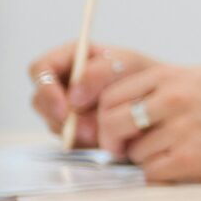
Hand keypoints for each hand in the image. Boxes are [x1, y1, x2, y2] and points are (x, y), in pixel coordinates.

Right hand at [26, 41, 153, 135]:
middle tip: (88, 129)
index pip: (40, 69)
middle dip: (60, 118)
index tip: (65, 108)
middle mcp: (63, 84)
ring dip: (77, 131)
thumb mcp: (127, 63)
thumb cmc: (144, 75)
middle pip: (40, 101)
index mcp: (71, 58)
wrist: (160, 102)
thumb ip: (99, 72)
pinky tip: (106, 139)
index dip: (46, 88)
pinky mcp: (75, 130)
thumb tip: (73, 98)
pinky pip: (69, 140)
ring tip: (106, 132)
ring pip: (54, 123)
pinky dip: (86, 142)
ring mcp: (67, 108)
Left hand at [92, 63, 200, 180]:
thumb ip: (156, 89)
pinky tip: (179, 165)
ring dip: (143, 158)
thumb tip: (109, 108)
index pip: (111, 95)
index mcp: (172, 77)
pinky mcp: (190, 159)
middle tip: (121, 148)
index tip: (111, 127)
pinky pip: (150, 172)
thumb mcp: (196, 82)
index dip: (103, 115)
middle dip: (111, 140)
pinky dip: (159, 173)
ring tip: (169, 152)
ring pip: (132, 152)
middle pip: (112, 122)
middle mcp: (174, 99)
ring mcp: (182, 129)